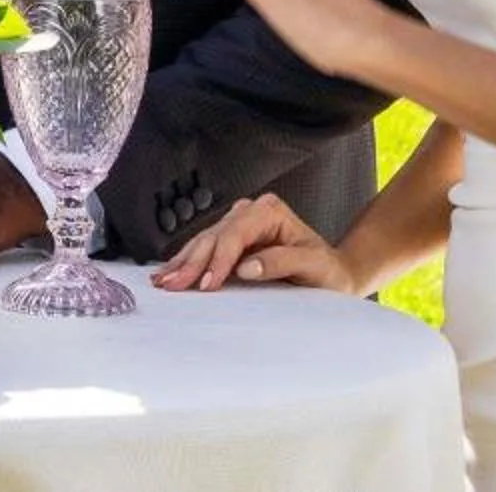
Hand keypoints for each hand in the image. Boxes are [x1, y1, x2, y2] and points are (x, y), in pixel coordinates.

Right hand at [150, 192, 358, 294]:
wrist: (333, 273)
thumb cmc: (327, 271)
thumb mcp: (313, 266)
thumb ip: (281, 262)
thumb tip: (246, 267)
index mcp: (269, 211)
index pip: (235, 234)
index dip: (219, 259)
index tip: (207, 284)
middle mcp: (250, 212)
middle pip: (214, 237)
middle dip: (191, 262)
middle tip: (171, 285)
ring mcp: (239, 224)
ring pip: (204, 242)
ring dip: (183, 262)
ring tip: (162, 281)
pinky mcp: (232, 239)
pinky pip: (205, 249)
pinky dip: (187, 262)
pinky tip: (169, 272)